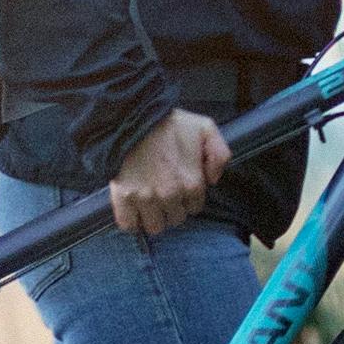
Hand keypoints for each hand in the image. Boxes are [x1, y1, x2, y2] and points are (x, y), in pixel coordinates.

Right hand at [109, 105, 229, 237]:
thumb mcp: (205, 128)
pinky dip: (130, 221)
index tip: (177, 184)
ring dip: (152, 217)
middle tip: (161, 189)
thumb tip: (213, 180)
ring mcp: (146, 198)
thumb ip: (219, 154)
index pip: (194, 207)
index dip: (186, 197)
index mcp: (192, 183)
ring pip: (155, 227)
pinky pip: (128, 225)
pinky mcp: (124, 198)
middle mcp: (171, 195)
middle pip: (175, 219)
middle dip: (171, 207)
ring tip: (148, 199)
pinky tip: (133, 208)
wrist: (131, 117)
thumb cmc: (167, 123)